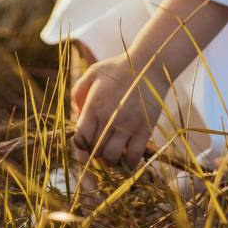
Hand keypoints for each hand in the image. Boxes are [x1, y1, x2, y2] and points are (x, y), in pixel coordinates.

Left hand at [70, 53, 168, 168]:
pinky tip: (127, 157)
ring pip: (112, 158)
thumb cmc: (119, 68)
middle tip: (100, 145)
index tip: (86, 139)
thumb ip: (79, 91)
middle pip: (95, 151)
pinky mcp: (144, 130)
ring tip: (112, 152)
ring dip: (110, 159)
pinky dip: (128, 163)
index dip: (81, 143)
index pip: (80, 138)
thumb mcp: (94, 72)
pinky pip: (134, 158)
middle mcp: (109, 118)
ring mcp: (128, 126)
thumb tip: (77, 113)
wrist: (150, 65)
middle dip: (95, 152)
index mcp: (94, 106)